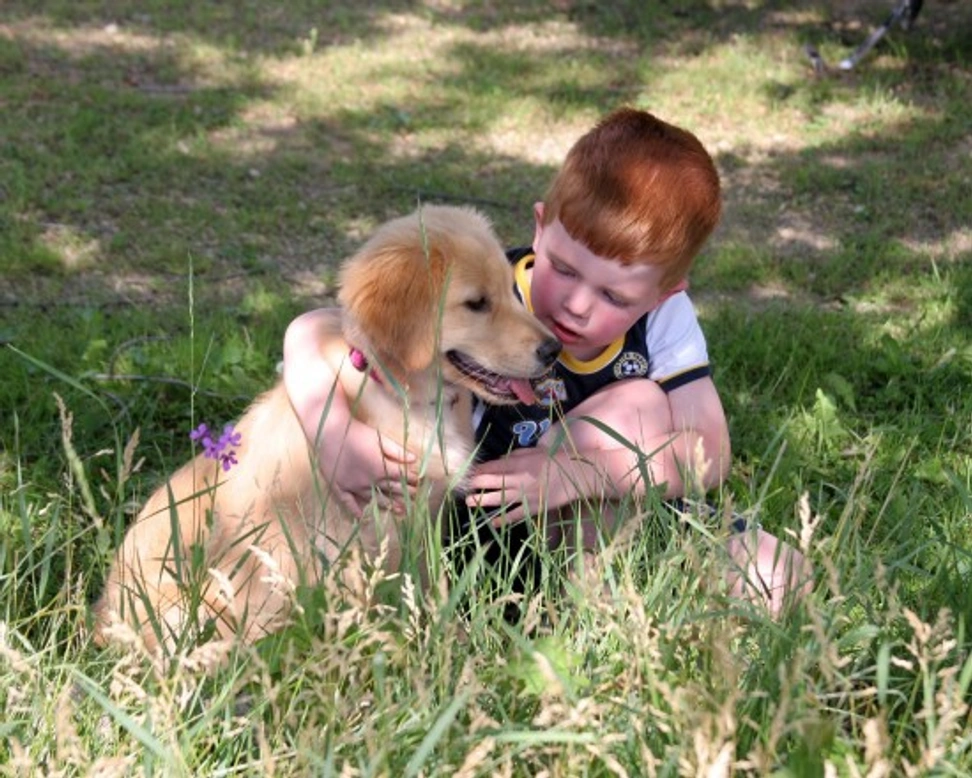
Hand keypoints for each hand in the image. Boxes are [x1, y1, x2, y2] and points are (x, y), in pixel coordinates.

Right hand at [318, 418, 417, 517]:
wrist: (329, 431)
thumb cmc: (356, 432)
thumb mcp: (379, 438)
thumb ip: (397, 451)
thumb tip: (414, 459)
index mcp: (380, 467)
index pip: (401, 477)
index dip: (412, 480)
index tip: (420, 483)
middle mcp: (368, 480)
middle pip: (391, 490)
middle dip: (405, 495)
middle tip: (414, 500)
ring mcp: (353, 486)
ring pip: (373, 499)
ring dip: (387, 505)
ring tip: (399, 511)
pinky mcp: (339, 487)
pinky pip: (348, 503)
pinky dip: (355, 511)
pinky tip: (363, 518)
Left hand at [465, 447, 594, 525]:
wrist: (576, 474)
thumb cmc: (554, 460)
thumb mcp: (534, 452)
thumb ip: (515, 455)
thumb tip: (498, 461)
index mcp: (520, 463)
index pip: (493, 466)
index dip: (479, 470)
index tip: (468, 473)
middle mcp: (520, 478)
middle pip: (493, 481)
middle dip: (476, 484)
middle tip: (464, 487)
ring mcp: (526, 494)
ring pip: (500, 498)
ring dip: (483, 500)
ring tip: (469, 502)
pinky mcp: (534, 507)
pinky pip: (516, 514)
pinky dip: (503, 519)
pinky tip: (492, 523)